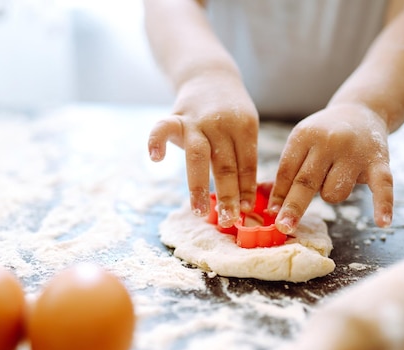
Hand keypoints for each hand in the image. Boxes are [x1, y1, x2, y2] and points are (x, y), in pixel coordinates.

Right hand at [148, 71, 258, 227]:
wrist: (209, 74)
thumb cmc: (230, 114)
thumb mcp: (244, 129)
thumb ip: (241, 158)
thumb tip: (245, 199)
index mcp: (244, 128)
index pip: (246, 165)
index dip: (246, 190)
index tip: (247, 213)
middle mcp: (221, 124)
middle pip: (225, 165)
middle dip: (228, 196)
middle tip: (229, 221)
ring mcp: (197, 120)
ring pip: (198, 156)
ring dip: (198, 186)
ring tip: (199, 212)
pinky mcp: (176, 116)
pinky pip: (162, 128)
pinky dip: (156, 141)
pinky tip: (156, 158)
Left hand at [269, 103, 393, 233]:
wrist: (362, 110)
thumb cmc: (324, 135)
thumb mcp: (301, 143)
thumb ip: (286, 172)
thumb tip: (266, 201)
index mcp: (305, 136)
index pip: (287, 171)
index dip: (278, 195)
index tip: (271, 214)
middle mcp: (329, 141)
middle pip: (306, 182)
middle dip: (294, 207)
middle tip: (283, 226)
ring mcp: (355, 152)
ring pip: (335, 192)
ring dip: (331, 195)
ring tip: (335, 177)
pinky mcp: (379, 161)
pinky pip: (382, 186)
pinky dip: (383, 204)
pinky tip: (382, 222)